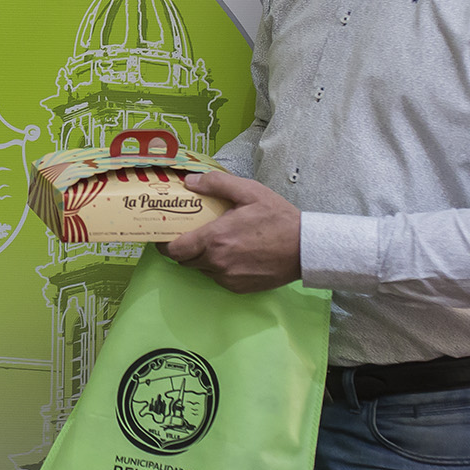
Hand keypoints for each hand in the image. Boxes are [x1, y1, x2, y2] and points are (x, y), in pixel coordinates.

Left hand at [158, 170, 302, 293]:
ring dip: (202, 258)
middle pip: (185, 261)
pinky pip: (218, 278)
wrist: (305, 248)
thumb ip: (217, 183)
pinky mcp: (239, 288)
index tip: (164, 235)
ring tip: (216, 242)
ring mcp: (228, 278)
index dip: (164, 244)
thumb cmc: (278, 218)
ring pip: (201, 270)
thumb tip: (190, 181)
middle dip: (184, 248)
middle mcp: (217, 263)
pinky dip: (219, 268)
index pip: (174, 250)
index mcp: (214, 239)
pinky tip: (233, 254)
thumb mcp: (249, 192)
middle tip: (192, 234)